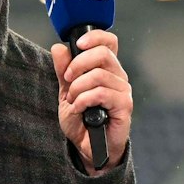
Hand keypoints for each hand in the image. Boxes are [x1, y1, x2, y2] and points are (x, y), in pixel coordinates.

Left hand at [51, 28, 132, 174]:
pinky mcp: (124, 106)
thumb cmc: (81, 120)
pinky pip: (101, 93)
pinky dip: (84, 100)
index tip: (77, 44)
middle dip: (78, 65)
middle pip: (103, 53)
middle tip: (68, 81)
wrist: (87, 147)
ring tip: (73, 101)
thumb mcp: (66, 92)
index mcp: (107, 69)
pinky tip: (79, 109)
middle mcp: (118, 77)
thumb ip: (63, 70)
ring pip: (98, 75)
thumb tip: (59, 48)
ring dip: (78, 88)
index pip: (109, 42)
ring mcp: (123, 91)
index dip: (95, 37)